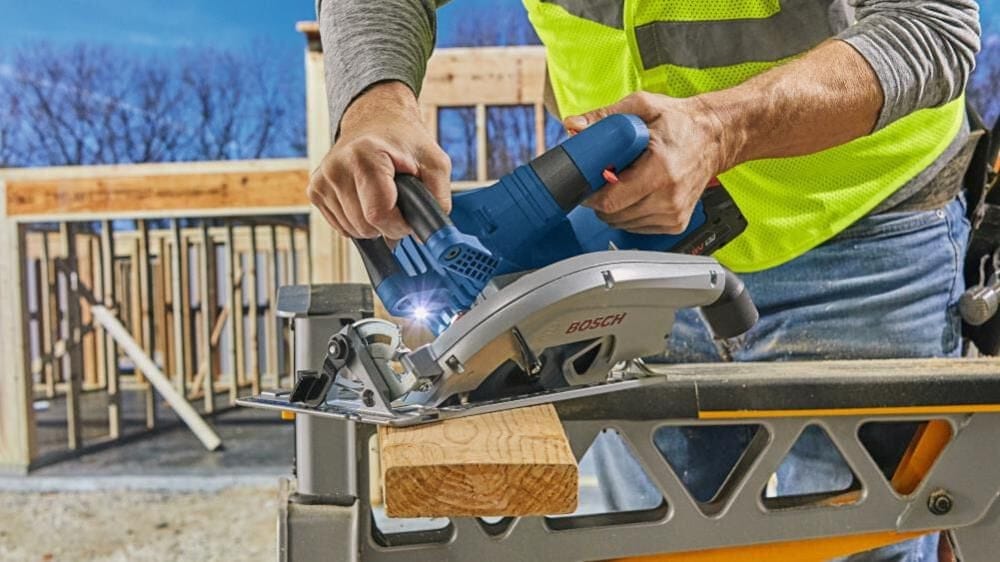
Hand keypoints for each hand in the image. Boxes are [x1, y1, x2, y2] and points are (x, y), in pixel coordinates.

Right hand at [307, 81, 451, 238]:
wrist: (376, 121)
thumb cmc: (405, 141)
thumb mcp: (435, 163)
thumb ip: (439, 200)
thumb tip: (425, 235)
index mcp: (365, 157)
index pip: (378, 214)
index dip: (399, 225)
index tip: (409, 215)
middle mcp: (337, 167)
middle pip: (365, 226)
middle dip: (387, 225)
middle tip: (398, 202)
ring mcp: (322, 180)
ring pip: (352, 230)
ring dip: (373, 224)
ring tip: (381, 196)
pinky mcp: (315, 190)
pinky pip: (341, 227)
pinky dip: (358, 221)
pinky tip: (365, 199)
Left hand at [564, 92, 733, 234]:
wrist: (715, 137)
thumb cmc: (681, 123)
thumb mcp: (642, 107)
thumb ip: (605, 116)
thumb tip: (574, 125)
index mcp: (661, 170)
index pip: (610, 201)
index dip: (591, 195)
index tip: (587, 182)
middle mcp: (669, 198)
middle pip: (614, 216)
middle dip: (602, 200)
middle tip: (607, 178)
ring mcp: (674, 214)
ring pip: (624, 225)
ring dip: (616, 208)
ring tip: (626, 183)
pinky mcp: (676, 223)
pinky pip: (639, 228)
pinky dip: (631, 214)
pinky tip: (639, 194)